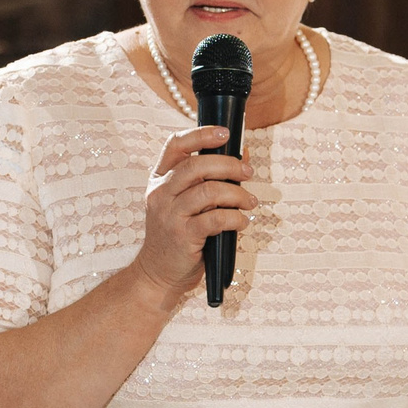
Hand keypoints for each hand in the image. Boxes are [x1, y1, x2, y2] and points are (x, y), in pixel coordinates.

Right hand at [126, 126, 255, 299]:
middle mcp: (160, 193)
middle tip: (248, 172)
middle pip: (196, 166)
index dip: (201, 135)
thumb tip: (243, 155)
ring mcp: (169, 215)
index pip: (175, 145)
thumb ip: (208, 180)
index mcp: (159, 179)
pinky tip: (242, 221)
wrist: (157, 273)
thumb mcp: (185, 203)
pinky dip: (235, 218)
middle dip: (229, 165)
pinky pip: (215, 219)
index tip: (226, 134)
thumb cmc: (177, 235)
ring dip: (237, 194)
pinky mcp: (182, 236)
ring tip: (250, 201)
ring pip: (209, 191)